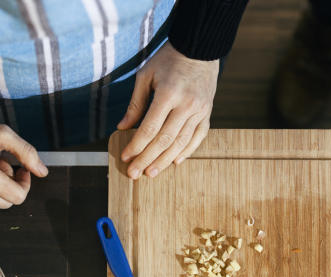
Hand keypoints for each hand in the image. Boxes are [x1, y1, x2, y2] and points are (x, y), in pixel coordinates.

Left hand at [118, 43, 217, 178]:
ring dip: (165, 161)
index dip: (136, 146)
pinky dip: (187, 151)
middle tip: (135, 174)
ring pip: (181, 143)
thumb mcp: (146, 76)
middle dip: (147, 159)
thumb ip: (135, 104)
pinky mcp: (208, 112)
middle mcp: (186, 105)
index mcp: (169, 94)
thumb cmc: (168, 60)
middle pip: (164, 140)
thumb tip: (123, 128)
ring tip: (151, 173)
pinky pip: (198, 137)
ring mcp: (200, 110)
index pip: (149, 128)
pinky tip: (175, 162)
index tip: (126, 157)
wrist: (199, 48)